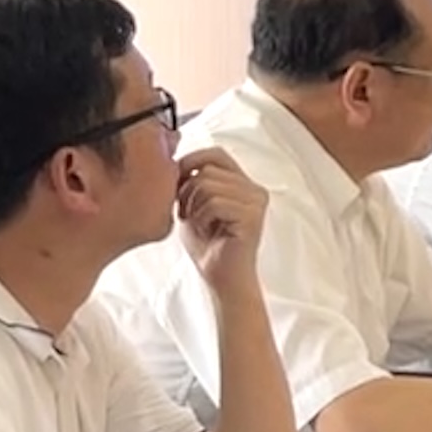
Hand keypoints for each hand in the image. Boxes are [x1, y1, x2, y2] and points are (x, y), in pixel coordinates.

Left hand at [173, 150, 270, 291]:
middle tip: (189, 214)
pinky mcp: (253, 217)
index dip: (191, 161)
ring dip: (194, 207)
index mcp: (243, 183)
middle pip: (208, 170)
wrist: (220, 277)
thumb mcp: (193, 205)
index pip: (216, 154)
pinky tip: (207, 230)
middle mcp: (254, 189)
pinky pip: (215, 203)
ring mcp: (256, 202)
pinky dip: (202, 217)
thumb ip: (190, 182)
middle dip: (188, 191)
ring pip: (209, 185)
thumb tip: (175, 160)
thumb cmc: (207, 244)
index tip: (177, 182)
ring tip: (199, 224)